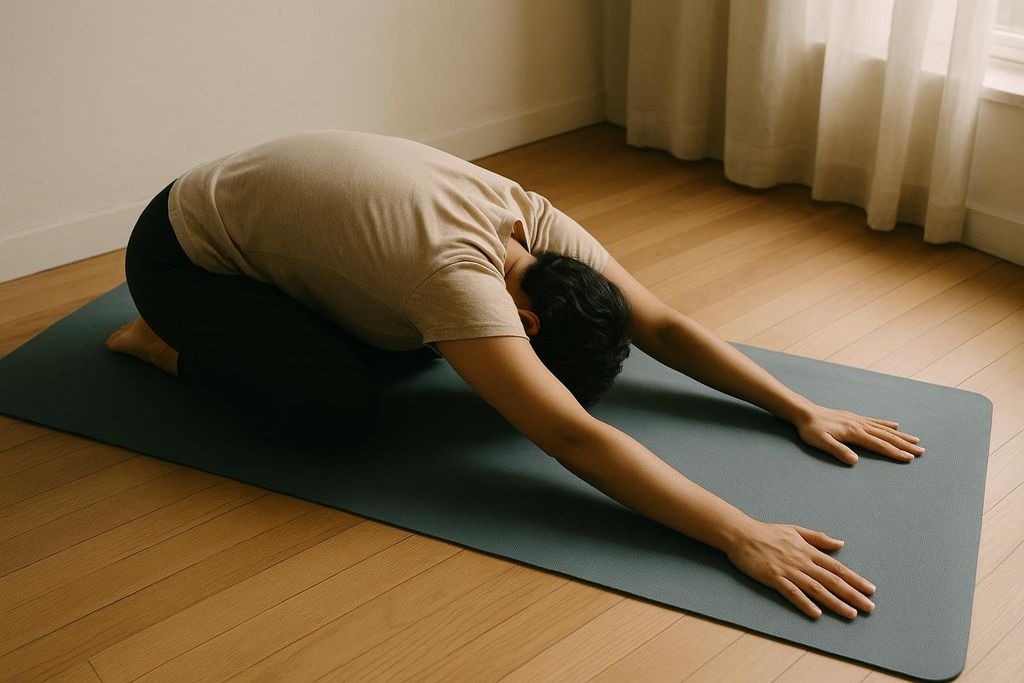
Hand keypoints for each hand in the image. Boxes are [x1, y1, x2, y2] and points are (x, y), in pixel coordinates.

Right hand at [726, 519, 875, 618]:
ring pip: (816, 589)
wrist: (741, 533)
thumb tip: (840, 544)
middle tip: (869, 608)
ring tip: (851, 614)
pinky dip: (805, 603)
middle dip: (853, 595)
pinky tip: (816, 613)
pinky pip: (792, 593)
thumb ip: (818, 538)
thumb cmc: (768, 532)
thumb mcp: (795, 530)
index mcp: (808, 551)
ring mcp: (788, 570)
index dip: (855, 579)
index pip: (836, 567)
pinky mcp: (774, 578)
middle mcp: (802, 562)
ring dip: (835, 602)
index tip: (870, 590)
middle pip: (832, 580)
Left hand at [794, 404, 922, 464]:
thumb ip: (838, 450)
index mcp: (854, 433)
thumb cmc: (811, 429)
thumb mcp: (821, 442)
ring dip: (901, 435)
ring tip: (915, 440)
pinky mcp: (854, 418)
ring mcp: (858, 420)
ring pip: (884, 429)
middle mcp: (860, 425)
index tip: (909, 458)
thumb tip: (854, 461)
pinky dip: (887, 424)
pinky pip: (875, 421)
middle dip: (905, 444)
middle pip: (887, 436)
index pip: (879, 445)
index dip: (894, 452)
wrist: (805, 412)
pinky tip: (895, 425)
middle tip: (922, 451)